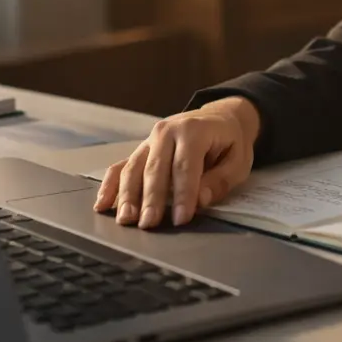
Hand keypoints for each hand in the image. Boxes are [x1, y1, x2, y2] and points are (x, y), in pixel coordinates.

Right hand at [93, 96, 261, 228]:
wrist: (220, 118)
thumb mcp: (239, 160)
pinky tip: (102, 204)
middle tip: (149, 224)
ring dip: (128, 195)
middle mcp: (167, 131)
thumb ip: (221, 180)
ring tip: (125, 219)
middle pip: (156, 168)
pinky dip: (110, 185)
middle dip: (152, 198)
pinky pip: (120, 167)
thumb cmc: (229, 141)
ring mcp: (149, 140)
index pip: (185, 166)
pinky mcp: (140, 150)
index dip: (183, 194)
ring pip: (133, 168)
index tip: (181, 218)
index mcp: (194, 130)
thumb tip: (201, 199)